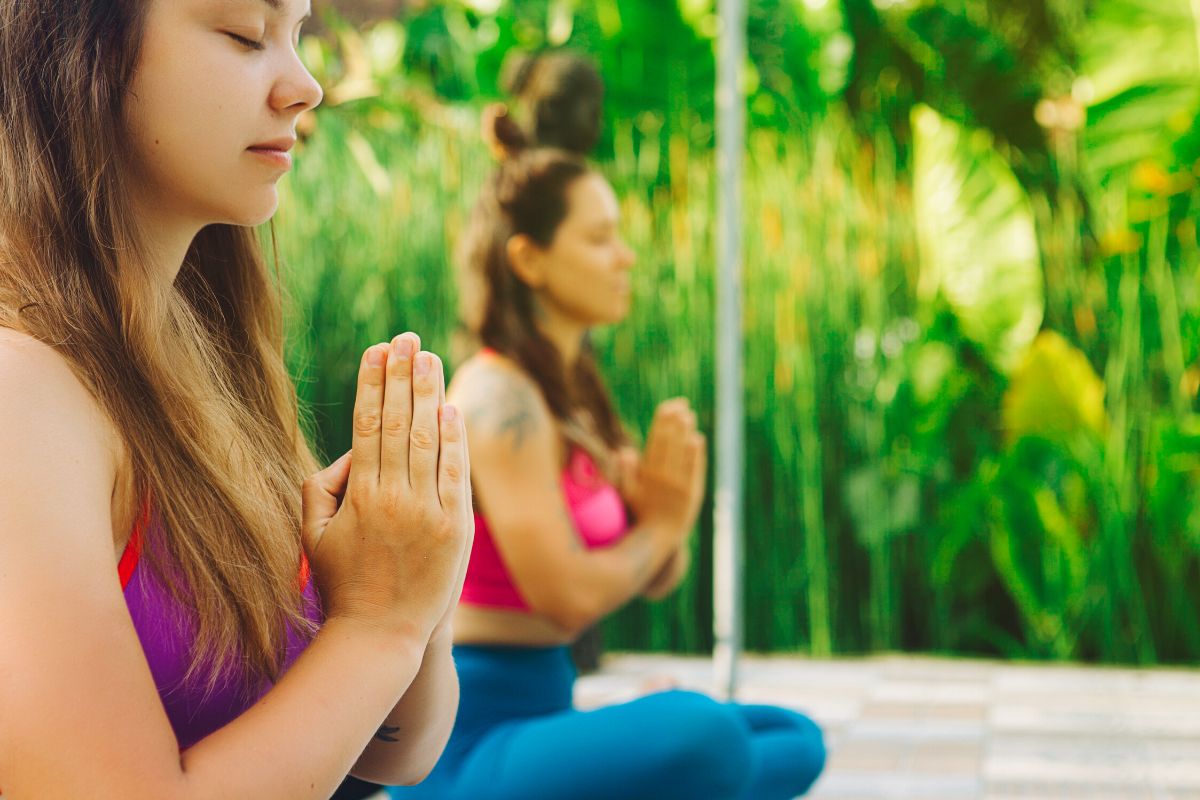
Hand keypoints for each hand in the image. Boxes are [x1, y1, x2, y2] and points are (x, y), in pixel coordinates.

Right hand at [301, 333, 472, 647]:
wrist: (382, 635)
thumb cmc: (342, 584)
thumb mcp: (312, 535)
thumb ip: (319, 487)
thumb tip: (347, 450)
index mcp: (360, 495)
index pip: (368, 424)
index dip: (373, 383)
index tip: (376, 350)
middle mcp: (396, 497)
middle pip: (401, 421)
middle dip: (402, 375)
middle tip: (406, 337)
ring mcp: (430, 511)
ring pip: (430, 439)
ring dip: (429, 393)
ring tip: (429, 357)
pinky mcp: (457, 527)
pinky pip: (456, 472)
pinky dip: (455, 438)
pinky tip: (452, 408)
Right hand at [622, 398, 706, 546]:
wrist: (659, 537)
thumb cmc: (640, 512)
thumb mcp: (626, 493)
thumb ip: (625, 472)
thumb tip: (624, 451)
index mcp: (647, 475)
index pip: (656, 441)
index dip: (662, 422)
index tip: (667, 406)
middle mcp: (664, 479)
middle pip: (671, 443)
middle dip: (676, 421)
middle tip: (681, 404)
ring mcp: (680, 486)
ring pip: (684, 453)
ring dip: (687, 432)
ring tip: (689, 415)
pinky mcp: (694, 493)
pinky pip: (696, 469)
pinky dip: (697, 454)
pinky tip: (698, 438)